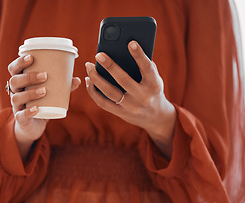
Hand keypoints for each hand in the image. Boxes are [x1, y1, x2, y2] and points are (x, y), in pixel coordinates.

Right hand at [8, 55, 80, 159]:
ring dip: (30, 93)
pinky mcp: (21, 119)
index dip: (20, 62)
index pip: (14, 69)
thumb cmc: (40, 103)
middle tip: (45, 75)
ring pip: (17, 97)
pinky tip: (37, 108)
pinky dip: (28, 111)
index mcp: (20, 82)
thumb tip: (77, 79)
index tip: (31, 57)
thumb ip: (62, 87)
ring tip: (44, 91)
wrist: (32, 125)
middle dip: (29, 77)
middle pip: (15, 81)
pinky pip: (21, 115)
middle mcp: (15, 92)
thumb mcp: (50, 93)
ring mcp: (16, 106)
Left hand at [84, 41, 175, 157]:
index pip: (147, 68)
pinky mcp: (120, 113)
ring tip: (89, 66)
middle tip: (98, 55)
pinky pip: (103, 102)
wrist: (155, 117)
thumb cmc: (152, 89)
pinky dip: (94, 91)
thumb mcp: (154, 78)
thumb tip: (122, 50)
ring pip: (110, 92)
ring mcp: (131, 107)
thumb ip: (143, 66)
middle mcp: (143, 97)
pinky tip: (89, 80)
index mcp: (154, 85)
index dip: (139, 55)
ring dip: (97, 78)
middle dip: (110, 66)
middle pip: (124, 80)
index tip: (131, 43)